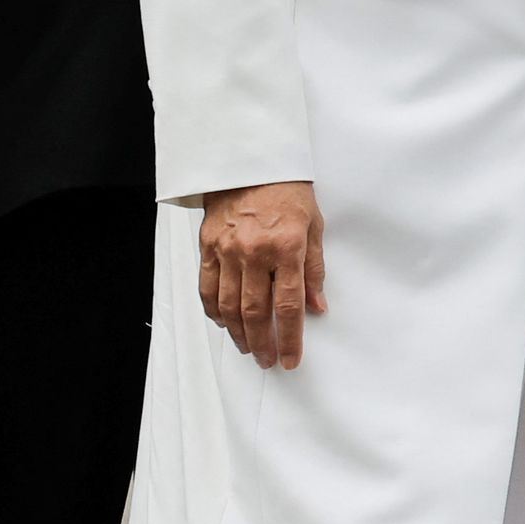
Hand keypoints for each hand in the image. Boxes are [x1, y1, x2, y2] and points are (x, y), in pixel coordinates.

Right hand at [199, 180, 324, 368]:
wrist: (251, 163)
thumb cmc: (288, 192)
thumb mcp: (314, 228)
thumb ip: (314, 270)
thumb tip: (317, 306)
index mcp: (286, 248)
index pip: (289, 305)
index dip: (290, 337)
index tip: (291, 358)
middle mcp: (254, 253)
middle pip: (255, 311)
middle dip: (263, 342)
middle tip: (268, 361)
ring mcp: (227, 250)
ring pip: (228, 304)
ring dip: (237, 332)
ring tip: (248, 347)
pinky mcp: (208, 246)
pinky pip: (207, 286)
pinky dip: (214, 309)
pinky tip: (223, 322)